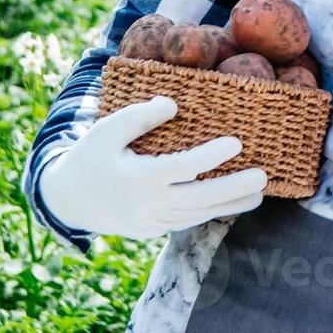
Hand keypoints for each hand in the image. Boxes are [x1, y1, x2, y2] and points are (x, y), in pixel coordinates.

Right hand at [38, 95, 266, 239]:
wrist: (69, 199)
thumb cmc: (91, 157)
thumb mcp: (106, 130)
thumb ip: (139, 117)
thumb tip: (173, 103)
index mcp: (136, 178)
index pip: (181, 167)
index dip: (210, 156)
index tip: (236, 143)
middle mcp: (147, 204)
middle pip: (198, 199)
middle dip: (233, 189)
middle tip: (262, 177)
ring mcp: (151, 221)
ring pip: (196, 215)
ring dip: (229, 205)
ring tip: (260, 193)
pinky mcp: (153, 229)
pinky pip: (187, 221)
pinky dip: (211, 213)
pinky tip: (233, 203)